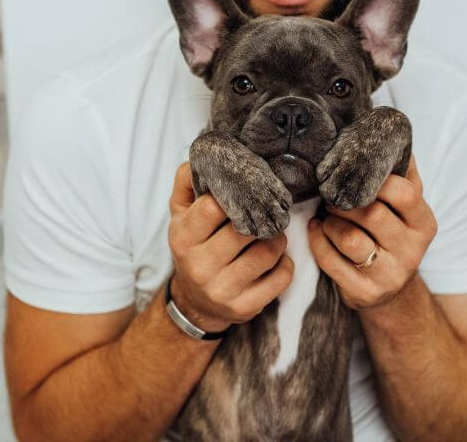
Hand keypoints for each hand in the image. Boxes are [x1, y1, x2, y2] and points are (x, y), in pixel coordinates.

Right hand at [167, 162, 294, 333]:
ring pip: (267, 252)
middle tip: (263, 216)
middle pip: (245, 229)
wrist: (196, 302)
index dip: (234, 196)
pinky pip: (282, 277)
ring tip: (270, 236)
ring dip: (277, 239)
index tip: (244, 194)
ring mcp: (222, 290)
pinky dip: (285, 264)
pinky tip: (274, 261)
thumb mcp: (181, 214)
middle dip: (261, 219)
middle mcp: (199, 266)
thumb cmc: (195, 246)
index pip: (213, 207)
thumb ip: (187, 182)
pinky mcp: (244, 308)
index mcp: (183, 238)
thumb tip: (201, 158)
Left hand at [308, 153, 436, 310]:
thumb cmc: (389, 234)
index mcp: (425, 223)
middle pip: (372, 214)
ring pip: (349, 238)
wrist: (389, 289)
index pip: (404, 193)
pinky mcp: (365, 293)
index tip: (355, 176)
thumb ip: (400, 172)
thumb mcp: (403, 206)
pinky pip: (331, 261)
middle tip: (331, 195)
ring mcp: (390, 275)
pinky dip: (318, 241)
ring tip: (327, 217)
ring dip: (330, 222)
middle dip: (343, 201)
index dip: (375, 181)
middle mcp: (413, 251)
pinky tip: (317, 231)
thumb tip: (392, 128)